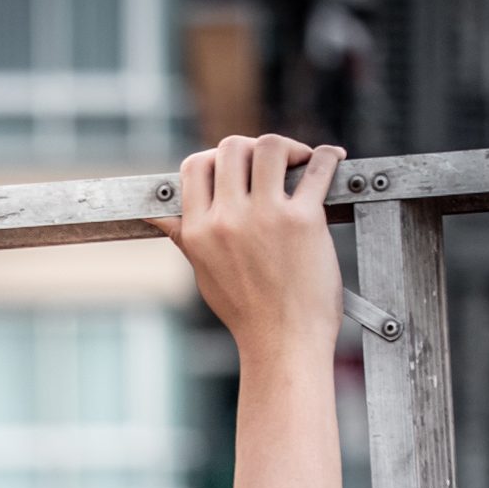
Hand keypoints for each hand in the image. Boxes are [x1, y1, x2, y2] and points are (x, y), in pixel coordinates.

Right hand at [151, 135, 345, 363]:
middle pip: (233, 147)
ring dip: (289, 147)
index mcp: (198, 231)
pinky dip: (327, 157)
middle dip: (254, 148)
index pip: (195, 166)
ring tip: (299, 162)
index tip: (237, 168)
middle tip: (272, 163)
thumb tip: (157, 215)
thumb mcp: (203, 272)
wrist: (282, 341)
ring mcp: (265, 218)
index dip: (216, 157)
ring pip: (271, 146)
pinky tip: (331, 160)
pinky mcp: (303, 220)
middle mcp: (226, 220)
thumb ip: (185, 235)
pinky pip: (317, 168)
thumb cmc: (245, 310)